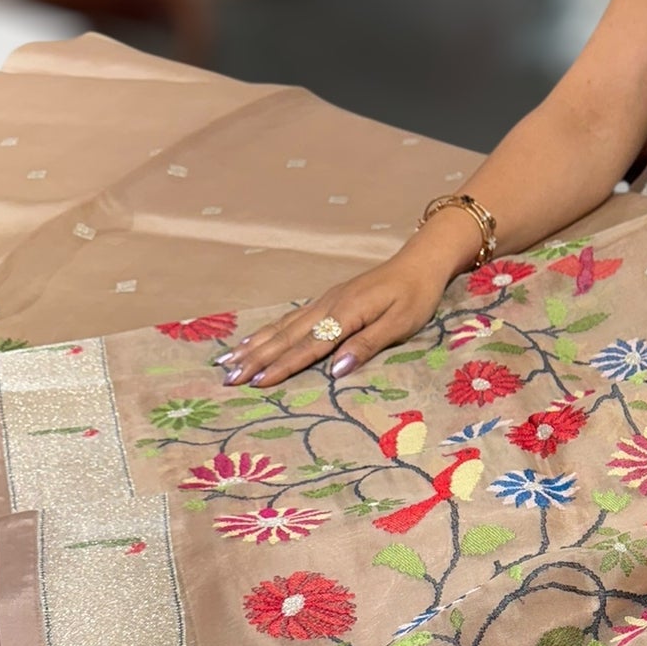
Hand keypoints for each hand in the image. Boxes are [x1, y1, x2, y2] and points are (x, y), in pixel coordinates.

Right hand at [218, 241, 458, 388]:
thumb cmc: (415, 296)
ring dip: (254, 345)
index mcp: (346, 313)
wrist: (419, 262)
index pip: (309, 346)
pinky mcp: (327, 300)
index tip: (257, 383)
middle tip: (229, 378)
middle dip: (256, 359)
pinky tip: (253, 340)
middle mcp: (328, 306)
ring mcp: (324, 301)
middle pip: (286, 336)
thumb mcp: (400, 325)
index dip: (283, 366)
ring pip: (282, 326)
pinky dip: (268, 331)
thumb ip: (366, 346)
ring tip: (227, 361)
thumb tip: (335, 371)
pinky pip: (290, 318)